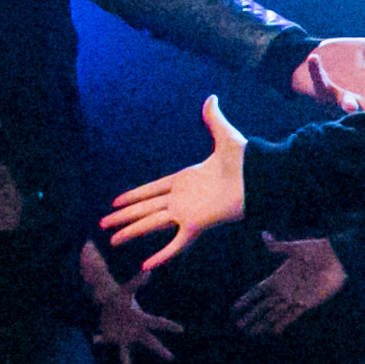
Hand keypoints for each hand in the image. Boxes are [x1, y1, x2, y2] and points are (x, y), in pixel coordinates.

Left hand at [76, 243, 183, 363]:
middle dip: (160, 349)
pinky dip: (100, 339)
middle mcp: (136, 330)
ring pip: (127, 349)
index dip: (169, 326)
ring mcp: (124, 336)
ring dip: (125, 358)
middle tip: (171, 357)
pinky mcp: (112, 337)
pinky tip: (94, 338)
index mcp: (141, 319)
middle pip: (150, 341)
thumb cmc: (121, 296)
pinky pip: (106, 341)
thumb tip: (148, 273)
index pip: (158, 322)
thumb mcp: (128, 289)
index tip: (181, 329)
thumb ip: (137, 282)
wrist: (109, 303)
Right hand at [103, 96, 247, 273]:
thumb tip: (211, 97)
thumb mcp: (226, 137)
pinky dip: (163, 255)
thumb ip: (214, 119)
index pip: (152, 189)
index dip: (133, 196)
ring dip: (132, 232)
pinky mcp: (196, 225)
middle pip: (145, 209)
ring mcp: (187, 212)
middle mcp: (181, 198)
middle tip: (104, 225)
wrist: (260, 179)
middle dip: (124, 217)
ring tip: (112, 241)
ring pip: (152, 224)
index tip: (116, 202)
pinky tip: (147, 265)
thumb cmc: (246, 161)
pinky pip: (176, 243)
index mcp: (184, 179)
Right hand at [232, 235, 349, 336]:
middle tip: (239, 326)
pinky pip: (291, 316)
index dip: (247, 299)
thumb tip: (264, 235)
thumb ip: (278, 246)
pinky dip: (281, 324)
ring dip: (263, 323)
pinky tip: (272, 332)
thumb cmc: (317, 250)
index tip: (235, 308)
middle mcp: (284, 290)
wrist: (337, 259)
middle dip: (251, 316)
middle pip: (263, 306)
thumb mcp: (295, 248)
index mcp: (278, 277)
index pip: (258, 291)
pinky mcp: (307, 303)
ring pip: (274, 314)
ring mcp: (294, 298)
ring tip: (252, 333)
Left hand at [289, 37, 364, 113]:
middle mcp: (354, 92)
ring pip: (344, 102)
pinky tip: (313, 59)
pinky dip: (316, 69)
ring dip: (347, 103)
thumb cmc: (340, 56)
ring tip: (349, 105)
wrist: (311, 54)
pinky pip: (318, 80)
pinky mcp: (318, 87)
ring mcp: (335, 93)